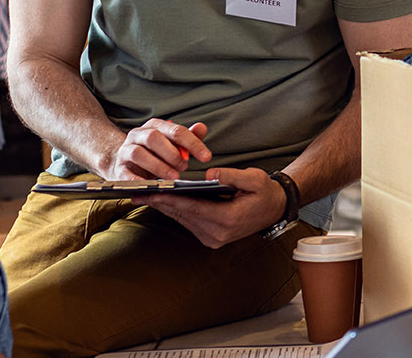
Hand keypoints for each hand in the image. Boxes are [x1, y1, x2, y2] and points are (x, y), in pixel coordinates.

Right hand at [102, 120, 210, 180]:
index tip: (207, 157)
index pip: (176, 130)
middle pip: (154, 138)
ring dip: (158, 166)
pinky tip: (152, 187)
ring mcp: (125, 151)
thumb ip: (188, 137)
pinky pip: (125, 173)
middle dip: (172, 153)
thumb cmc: (155, 154)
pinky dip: (139, 180)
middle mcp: (137, 135)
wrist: (124, 164)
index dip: (193, 143)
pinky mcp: (118, 169)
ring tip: (173, 178)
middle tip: (184, 167)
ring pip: (139, 154)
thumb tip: (202, 127)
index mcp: (154, 126)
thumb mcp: (172, 145)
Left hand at [132, 167, 286, 248]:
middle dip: (160, 203)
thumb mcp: (255, 179)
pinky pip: (188, 223)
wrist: (274, 210)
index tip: (152, 191)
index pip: (193, 207)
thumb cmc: (264, 193)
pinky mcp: (210, 238)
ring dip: (164, 208)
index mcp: (228, 219)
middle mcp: (218, 234)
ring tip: (144, 196)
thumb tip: (211, 174)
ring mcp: (213, 239)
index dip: (171, 198)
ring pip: (183, 220)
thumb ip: (233, 176)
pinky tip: (162, 201)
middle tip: (137, 193)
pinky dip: (175, 212)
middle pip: (183, 215)